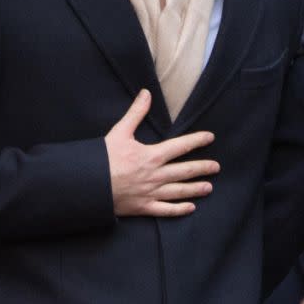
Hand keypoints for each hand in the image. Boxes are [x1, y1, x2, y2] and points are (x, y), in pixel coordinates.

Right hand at [105, 90, 219, 216]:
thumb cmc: (102, 158)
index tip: (210, 138)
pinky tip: (190, 208)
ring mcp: (150, 193)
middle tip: (216, 167)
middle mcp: (155, 175)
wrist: (87, 185)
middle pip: (185, 171)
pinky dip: (179, 210)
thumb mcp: (119, 132)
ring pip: (179, 191)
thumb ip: (136, 113)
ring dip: (195, 189)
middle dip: (202, 168)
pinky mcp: (143, 207)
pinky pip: (165, 210)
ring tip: (209, 188)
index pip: (180, 146)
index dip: (197, 141)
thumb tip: (146, 94)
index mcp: (152, 156)